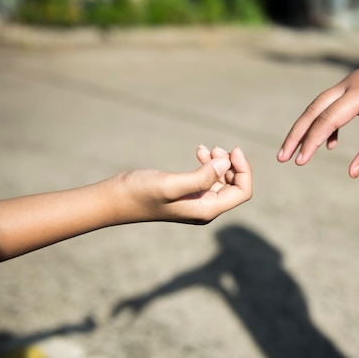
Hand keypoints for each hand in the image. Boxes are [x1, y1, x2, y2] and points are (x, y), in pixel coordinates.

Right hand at [114, 145, 251, 223]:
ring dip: (220, 162)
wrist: (114, 200)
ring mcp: (196, 202)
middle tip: (216, 147)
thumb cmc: (140, 193)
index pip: (242, 192)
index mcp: (206, 210)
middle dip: (232, 165)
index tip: (233, 150)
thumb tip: (227, 163)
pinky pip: (207, 179)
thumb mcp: (171, 184)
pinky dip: (207, 164)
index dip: (244, 170)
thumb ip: (201, 177)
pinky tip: (198, 151)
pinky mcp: (186, 195)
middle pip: (235, 186)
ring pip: (222, 180)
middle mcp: (205, 209)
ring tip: (205, 148)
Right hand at [277, 61, 358, 177]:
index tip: (300, 162)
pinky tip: (332, 144)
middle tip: (282, 157)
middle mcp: (351, 82)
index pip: (328, 118)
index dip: (311, 141)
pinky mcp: (357, 85)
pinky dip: (328, 123)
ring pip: (320, 105)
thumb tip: (351, 173)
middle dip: (297, 134)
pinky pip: (334, 104)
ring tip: (298, 153)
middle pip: (314, 109)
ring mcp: (352, 81)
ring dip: (308, 128)